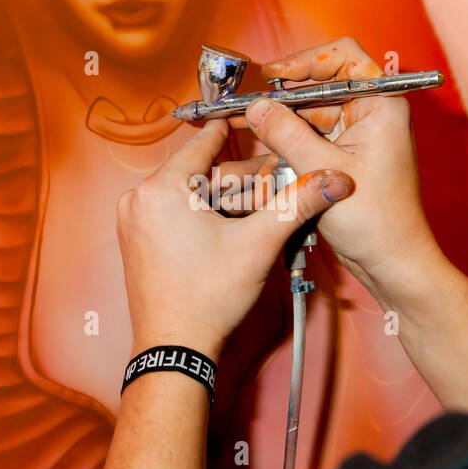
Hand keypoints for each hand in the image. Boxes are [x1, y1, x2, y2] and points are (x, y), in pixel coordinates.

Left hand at [116, 117, 353, 361]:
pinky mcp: (137, 242)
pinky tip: (235, 229)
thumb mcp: (260, 243)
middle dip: (241, 181)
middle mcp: (139, 199)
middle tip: (276, 184)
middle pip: (201, 175)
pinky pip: (175, 215)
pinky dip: (205, 217)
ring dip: (226, 201)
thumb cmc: (207, 298)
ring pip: (190, 196)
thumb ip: (298, 204)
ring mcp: (134, 222)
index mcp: (161, 189)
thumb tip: (333, 180)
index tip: (249, 120)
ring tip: (262, 211)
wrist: (176, 348)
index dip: (234, 134)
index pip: (203, 145)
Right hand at [238, 37, 443, 307]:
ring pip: (309, 114)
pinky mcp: (344, 155)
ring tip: (241, 123)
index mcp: (381, 105)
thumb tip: (256, 107)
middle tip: (246, 103)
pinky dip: (286, 141)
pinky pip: (310, 137)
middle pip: (320, 86)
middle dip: (281, 95)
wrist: (392, 262)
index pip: (344, 58)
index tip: (273, 75)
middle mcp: (372, 113)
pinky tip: (258, 147)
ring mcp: (358, 135)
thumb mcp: (323, 171)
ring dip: (278, 120)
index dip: (305, 60)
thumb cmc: (378, 221)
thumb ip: (286, 134)